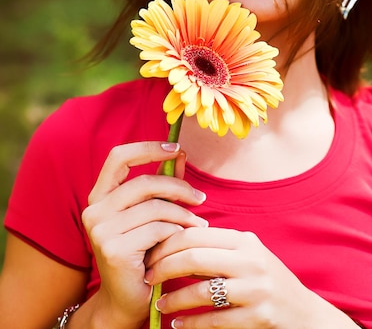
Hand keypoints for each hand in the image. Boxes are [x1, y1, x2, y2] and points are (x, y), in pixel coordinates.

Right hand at [81, 142, 207, 327]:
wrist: (126, 300)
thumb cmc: (141, 253)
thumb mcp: (151, 214)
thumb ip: (163, 185)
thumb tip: (180, 153)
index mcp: (99, 196)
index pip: (119, 156)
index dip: (148, 148)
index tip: (175, 148)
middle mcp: (94, 210)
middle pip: (144, 183)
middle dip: (178, 187)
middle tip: (200, 198)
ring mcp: (101, 230)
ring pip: (154, 207)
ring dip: (183, 214)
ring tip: (198, 224)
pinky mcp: (114, 249)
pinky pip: (157, 230)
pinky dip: (176, 232)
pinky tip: (183, 240)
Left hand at [145, 227, 358, 328]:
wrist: (305, 315)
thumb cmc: (267, 281)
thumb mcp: (248, 256)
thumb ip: (219, 248)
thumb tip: (173, 241)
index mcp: (245, 240)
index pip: (196, 234)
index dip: (167, 243)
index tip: (150, 254)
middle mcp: (251, 260)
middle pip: (194, 257)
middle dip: (163, 267)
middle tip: (147, 277)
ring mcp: (256, 289)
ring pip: (202, 290)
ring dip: (174, 299)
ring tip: (159, 304)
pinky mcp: (258, 316)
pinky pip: (215, 320)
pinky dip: (191, 323)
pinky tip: (178, 325)